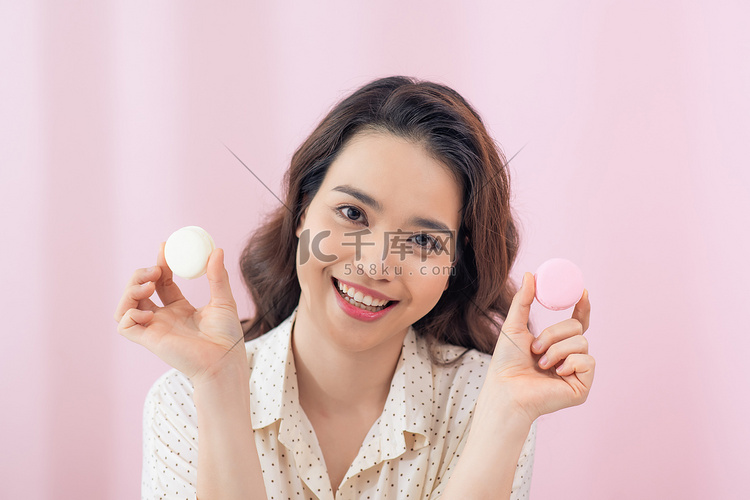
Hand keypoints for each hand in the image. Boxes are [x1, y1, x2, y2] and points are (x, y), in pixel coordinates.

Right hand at [114, 242, 245, 384]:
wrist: (225, 361)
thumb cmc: (226, 337)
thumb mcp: (223, 300)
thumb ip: (217, 277)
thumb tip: (216, 250)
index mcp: (179, 308)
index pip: (162, 281)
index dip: (160, 264)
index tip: (165, 248)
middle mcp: (163, 318)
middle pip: (138, 291)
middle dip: (140, 275)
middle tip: (156, 269)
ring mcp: (154, 329)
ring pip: (125, 307)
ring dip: (130, 291)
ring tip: (149, 286)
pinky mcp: (149, 340)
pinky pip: (124, 325)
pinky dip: (130, 313)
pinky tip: (149, 312)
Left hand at [481, 272, 594, 423]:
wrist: (506, 390)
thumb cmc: (506, 363)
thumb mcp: (514, 326)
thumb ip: (523, 301)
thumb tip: (532, 274)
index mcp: (556, 345)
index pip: (577, 323)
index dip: (582, 307)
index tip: (582, 292)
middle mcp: (569, 357)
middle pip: (577, 328)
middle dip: (555, 334)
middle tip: (535, 348)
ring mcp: (577, 372)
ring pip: (582, 342)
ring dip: (557, 350)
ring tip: (540, 363)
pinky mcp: (582, 386)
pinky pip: (587, 361)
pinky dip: (569, 363)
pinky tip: (556, 374)